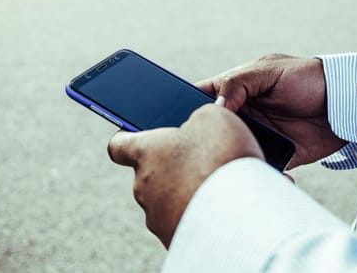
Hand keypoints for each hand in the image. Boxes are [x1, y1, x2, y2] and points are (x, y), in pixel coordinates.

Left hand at [107, 104, 263, 247]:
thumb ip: (198, 116)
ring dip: (187, 193)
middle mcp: (143, 187)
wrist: (237, 214)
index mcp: (145, 152)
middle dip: (173, 167)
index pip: (119, 145)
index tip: (139, 136)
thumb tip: (200, 124)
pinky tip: (222, 209)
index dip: (128, 138)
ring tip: (218, 186)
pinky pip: (184, 222)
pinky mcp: (174, 240)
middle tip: (203, 160)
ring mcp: (157, 217)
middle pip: (151, 173)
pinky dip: (199, 215)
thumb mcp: (214, 117)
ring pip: (168, 200)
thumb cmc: (219, 159)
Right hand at [197, 54, 346, 168]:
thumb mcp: (269, 71)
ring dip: (226, 157)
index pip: (202, 96)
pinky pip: (257, 166)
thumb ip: (238, 83)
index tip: (173, 118)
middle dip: (202, 139)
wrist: (345, 104)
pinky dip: (253, 171)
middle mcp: (243, 114)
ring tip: (222, 163)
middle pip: (212, 129)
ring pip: (231, 150)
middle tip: (196, 147)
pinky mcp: (276, 155)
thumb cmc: (307, 77)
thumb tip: (215, 107)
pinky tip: (252, 171)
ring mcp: (258, 135)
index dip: (184, 105)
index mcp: (237, 89)